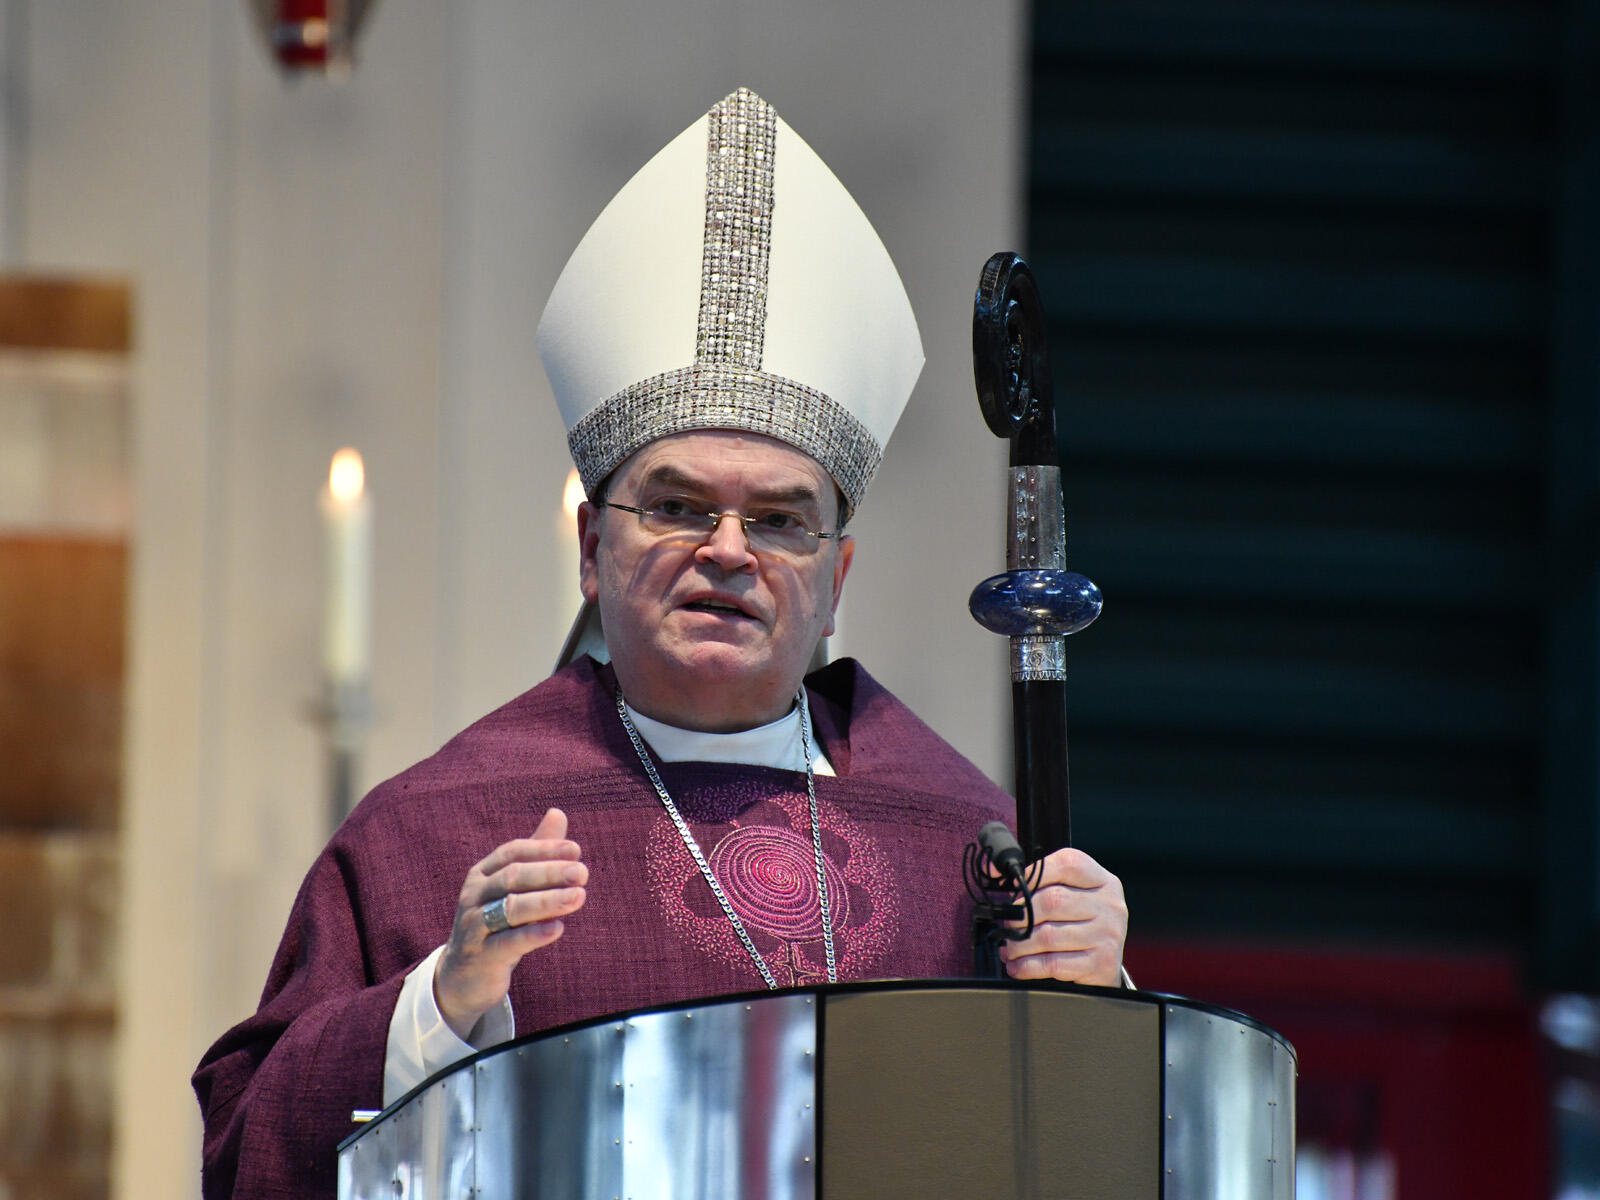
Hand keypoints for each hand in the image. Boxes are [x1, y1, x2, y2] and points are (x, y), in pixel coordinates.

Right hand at [433, 808, 587, 1038]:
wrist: (464, 975)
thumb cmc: (496, 923)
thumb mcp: (513, 888)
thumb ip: (536, 854)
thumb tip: (558, 813)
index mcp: (482, 873)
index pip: (512, 852)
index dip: (544, 849)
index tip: (576, 850)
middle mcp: (473, 895)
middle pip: (513, 877)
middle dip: (550, 872)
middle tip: (582, 872)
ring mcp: (473, 926)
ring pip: (511, 908)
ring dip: (547, 901)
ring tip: (579, 897)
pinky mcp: (480, 956)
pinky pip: (508, 943)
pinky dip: (533, 934)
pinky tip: (558, 928)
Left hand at [999, 847, 1125, 985]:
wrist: (1104, 966)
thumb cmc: (1078, 925)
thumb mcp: (1070, 896)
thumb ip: (1040, 882)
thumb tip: (993, 869)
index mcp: (1102, 880)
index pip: (1066, 864)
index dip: (1033, 873)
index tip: (1012, 885)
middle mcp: (1110, 905)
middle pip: (1052, 901)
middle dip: (1020, 915)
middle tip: (1007, 925)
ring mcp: (1108, 935)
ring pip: (1048, 936)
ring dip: (1019, 945)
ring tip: (1009, 948)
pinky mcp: (1101, 964)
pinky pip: (1053, 964)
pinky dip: (1027, 966)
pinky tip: (1017, 966)